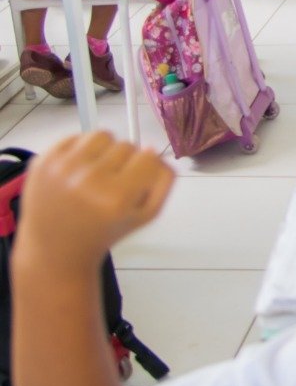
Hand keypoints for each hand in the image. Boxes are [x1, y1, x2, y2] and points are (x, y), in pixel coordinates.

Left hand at [17, 133, 174, 273]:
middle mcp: (88, 180)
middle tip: (113, 183)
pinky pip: (75, 136)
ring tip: (96, 172)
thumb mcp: (147, 215)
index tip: (136, 183)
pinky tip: (77, 171)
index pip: (149, 158)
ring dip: (105, 150)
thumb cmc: (105, 232)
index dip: (147, 169)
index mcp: (116, 198)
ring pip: (102, 135)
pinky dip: (81, 150)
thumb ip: (163, 180)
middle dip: (125, 162)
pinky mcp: (41, 162)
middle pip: (127, 145)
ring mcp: (61, 168)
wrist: (55, 250)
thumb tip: (151, 148)